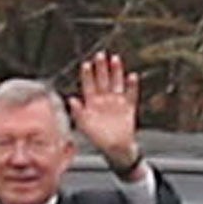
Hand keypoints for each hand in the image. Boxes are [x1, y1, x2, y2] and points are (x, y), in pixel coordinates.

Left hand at [67, 51, 141, 171]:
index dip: (88, 75)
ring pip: (116, 83)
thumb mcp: (84, 125)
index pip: (89, 85)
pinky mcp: (128, 106)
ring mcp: (116, 101)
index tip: (86, 64)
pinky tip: (132, 77)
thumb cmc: (98, 137)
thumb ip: (78, 112)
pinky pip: (131, 94)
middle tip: (100, 54)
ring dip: (116, 71)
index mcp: (92, 102)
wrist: (116, 148)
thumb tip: (71, 99)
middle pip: (103, 80)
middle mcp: (104, 99)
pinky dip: (132, 86)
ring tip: (115, 59)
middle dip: (101, 67)